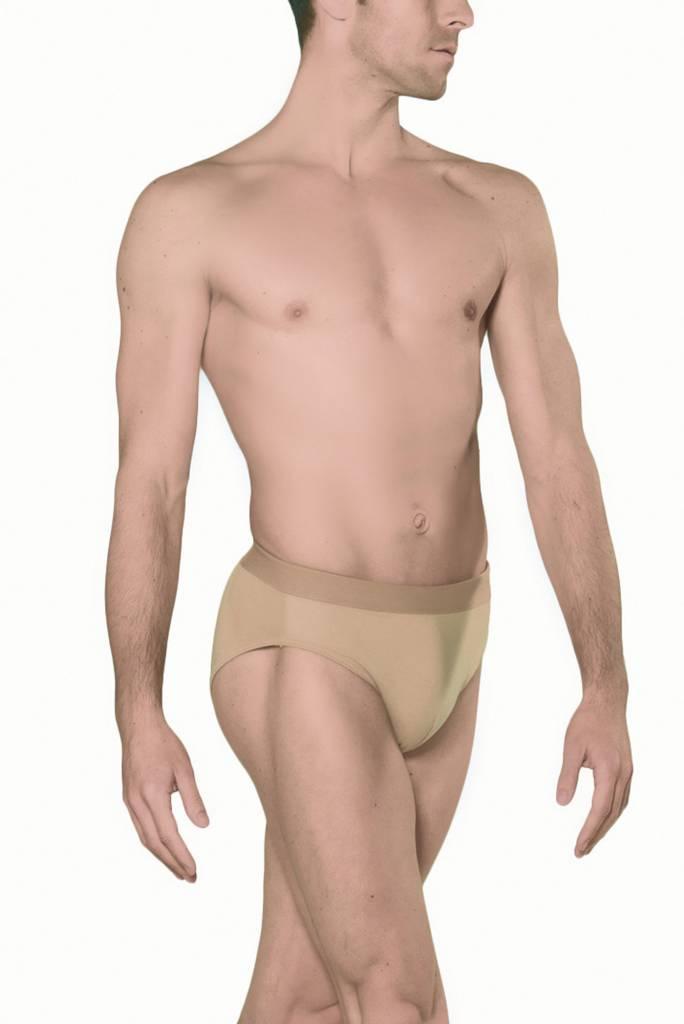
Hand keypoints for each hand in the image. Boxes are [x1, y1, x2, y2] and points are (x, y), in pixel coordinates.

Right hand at [121, 708, 209, 880]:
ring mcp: (130, 801)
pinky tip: (164, 846)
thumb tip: (203, 826)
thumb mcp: (185, 769)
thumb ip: (193, 799)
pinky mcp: (128, 798)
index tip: (194, 870)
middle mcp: (137, 803)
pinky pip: (140, 827)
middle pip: (154, 843)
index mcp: (152, 796)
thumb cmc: (164, 744)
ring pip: (145, 838)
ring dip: (162, 856)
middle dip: (172, 863)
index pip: (168, 835)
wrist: (139, 726)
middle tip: (190, 878)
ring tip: (179, 869)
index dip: (181, 856)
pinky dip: (153, 842)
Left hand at [556, 684, 632, 856]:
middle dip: (596, 834)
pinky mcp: (626, 767)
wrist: (607, 702)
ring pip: (619, 807)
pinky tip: (602, 817)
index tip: (578, 847)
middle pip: (611, 814)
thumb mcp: (571, 747)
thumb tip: (561, 803)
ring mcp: (627, 771)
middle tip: (581, 851)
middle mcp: (623, 774)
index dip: (589, 831)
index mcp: (609, 771)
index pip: (599, 810)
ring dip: (605, 825)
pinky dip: (612, 812)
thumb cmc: (587, 721)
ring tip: (590, 839)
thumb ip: (567, 776)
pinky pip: (622, 797)